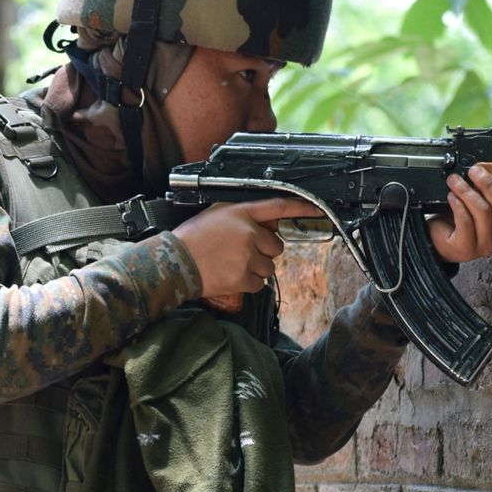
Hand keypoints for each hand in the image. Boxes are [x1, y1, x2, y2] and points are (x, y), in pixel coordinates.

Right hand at [173, 197, 322, 297]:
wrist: (173, 263)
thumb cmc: (192, 239)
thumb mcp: (216, 215)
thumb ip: (243, 216)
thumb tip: (266, 225)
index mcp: (241, 213)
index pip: (278, 207)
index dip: (301, 208)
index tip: (318, 209)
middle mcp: (248, 233)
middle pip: (276, 246)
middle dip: (263, 251)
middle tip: (240, 253)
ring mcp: (247, 256)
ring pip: (269, 267)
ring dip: (256, 268)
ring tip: (232, 265)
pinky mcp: (244, 277)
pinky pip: (260, 284)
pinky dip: (248, 283)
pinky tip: (230, 275)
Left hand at [427, 168, 491, 262]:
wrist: (435, 240)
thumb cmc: (457, 221)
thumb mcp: (478, 206)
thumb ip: (488, 195)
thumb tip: (486, 173)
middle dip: (488, 184)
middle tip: (474, 171)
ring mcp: (484, 246)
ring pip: (483, 212)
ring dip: (467, 191)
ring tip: (455, 181)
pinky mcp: (466, 249)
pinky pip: (466, 221)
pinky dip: (458, 204)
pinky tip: (451, 196)